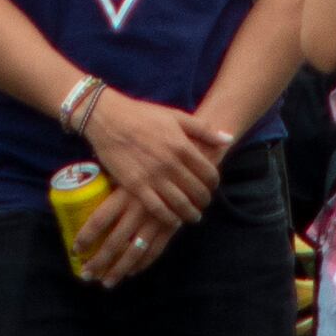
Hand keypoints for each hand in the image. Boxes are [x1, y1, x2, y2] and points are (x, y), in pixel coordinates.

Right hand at [73, 89, 229, 279]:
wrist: (108, 118)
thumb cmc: (142, 114)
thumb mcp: (176, 116)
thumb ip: (203, 129)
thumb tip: (227, 139)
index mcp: (183, 146)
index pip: (209, 173)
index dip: (214, 183)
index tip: (211, 186)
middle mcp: (171, 164)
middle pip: (197, 191)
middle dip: (204, 200)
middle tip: (203, 203)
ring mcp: (153, 177)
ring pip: (181, 204)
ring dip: (191, 213)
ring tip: (193, 216)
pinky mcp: (136, 186)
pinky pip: (158, 209)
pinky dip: (169, 218)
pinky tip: (174, 220)